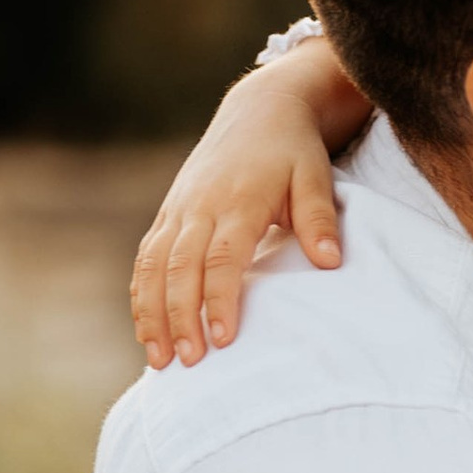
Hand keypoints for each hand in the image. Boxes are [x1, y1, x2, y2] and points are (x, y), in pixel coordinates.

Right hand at [132, 46, 372, 365]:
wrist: (261, 110)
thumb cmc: (294, 150)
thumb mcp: (315, 176)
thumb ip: (319, 218)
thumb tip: (329, 261)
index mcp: (238, 200)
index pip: (223, 257)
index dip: (220, 299)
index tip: (223, 339)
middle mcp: (200, 206)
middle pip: (180, 268)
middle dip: (179, 317)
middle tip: (187, 361)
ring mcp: (179, 209)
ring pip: (153, 266)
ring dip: (152, 314)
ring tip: (158, 361)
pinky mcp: (169, 213)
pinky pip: (147, 258)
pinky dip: (142, 294)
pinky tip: (147, 330)